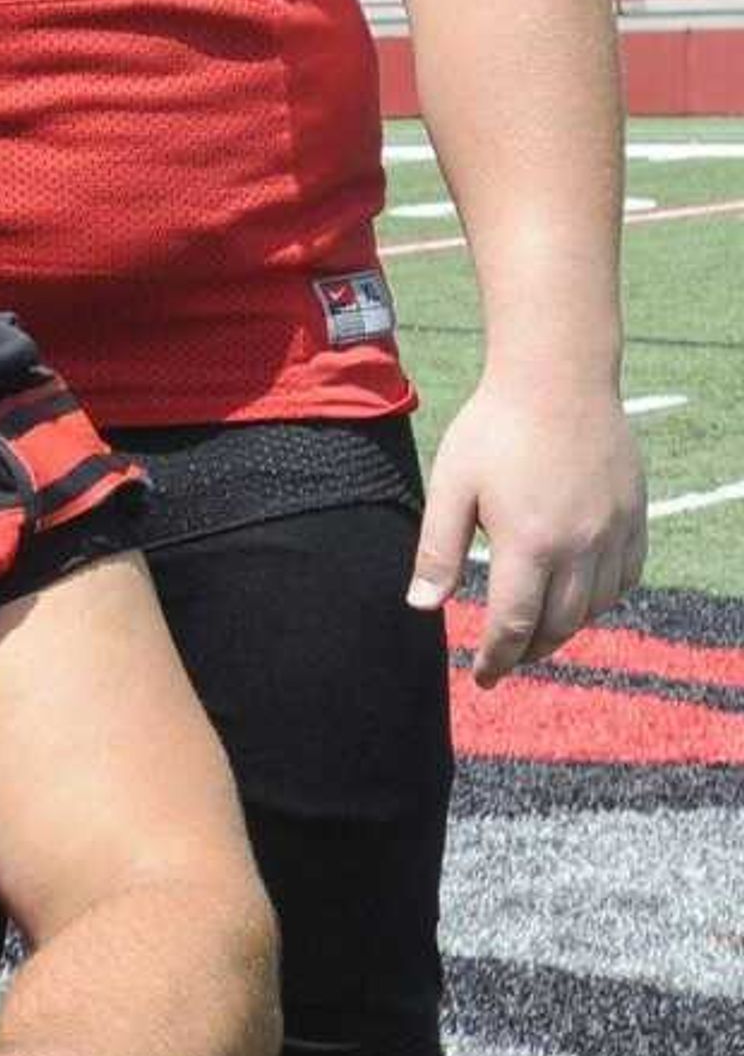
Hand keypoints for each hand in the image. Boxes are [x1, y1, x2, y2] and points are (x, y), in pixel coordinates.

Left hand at [411, 365, 647, 683]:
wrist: (558, 378)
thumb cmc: (494, 428)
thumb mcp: (450, 486)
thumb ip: (437, 551)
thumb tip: (421, 606)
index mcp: (529, 542)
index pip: (513, 625)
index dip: (496, 658)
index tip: (481, 676)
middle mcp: (580, 546)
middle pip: (558, 625)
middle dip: (527, 650)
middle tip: (503, 658)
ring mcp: (614, 533)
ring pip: (594, 608)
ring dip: (563, 628)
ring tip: (533, 631)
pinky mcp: (635, 518)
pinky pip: (625, 579)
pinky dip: (601, 600)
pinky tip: (577, 597)